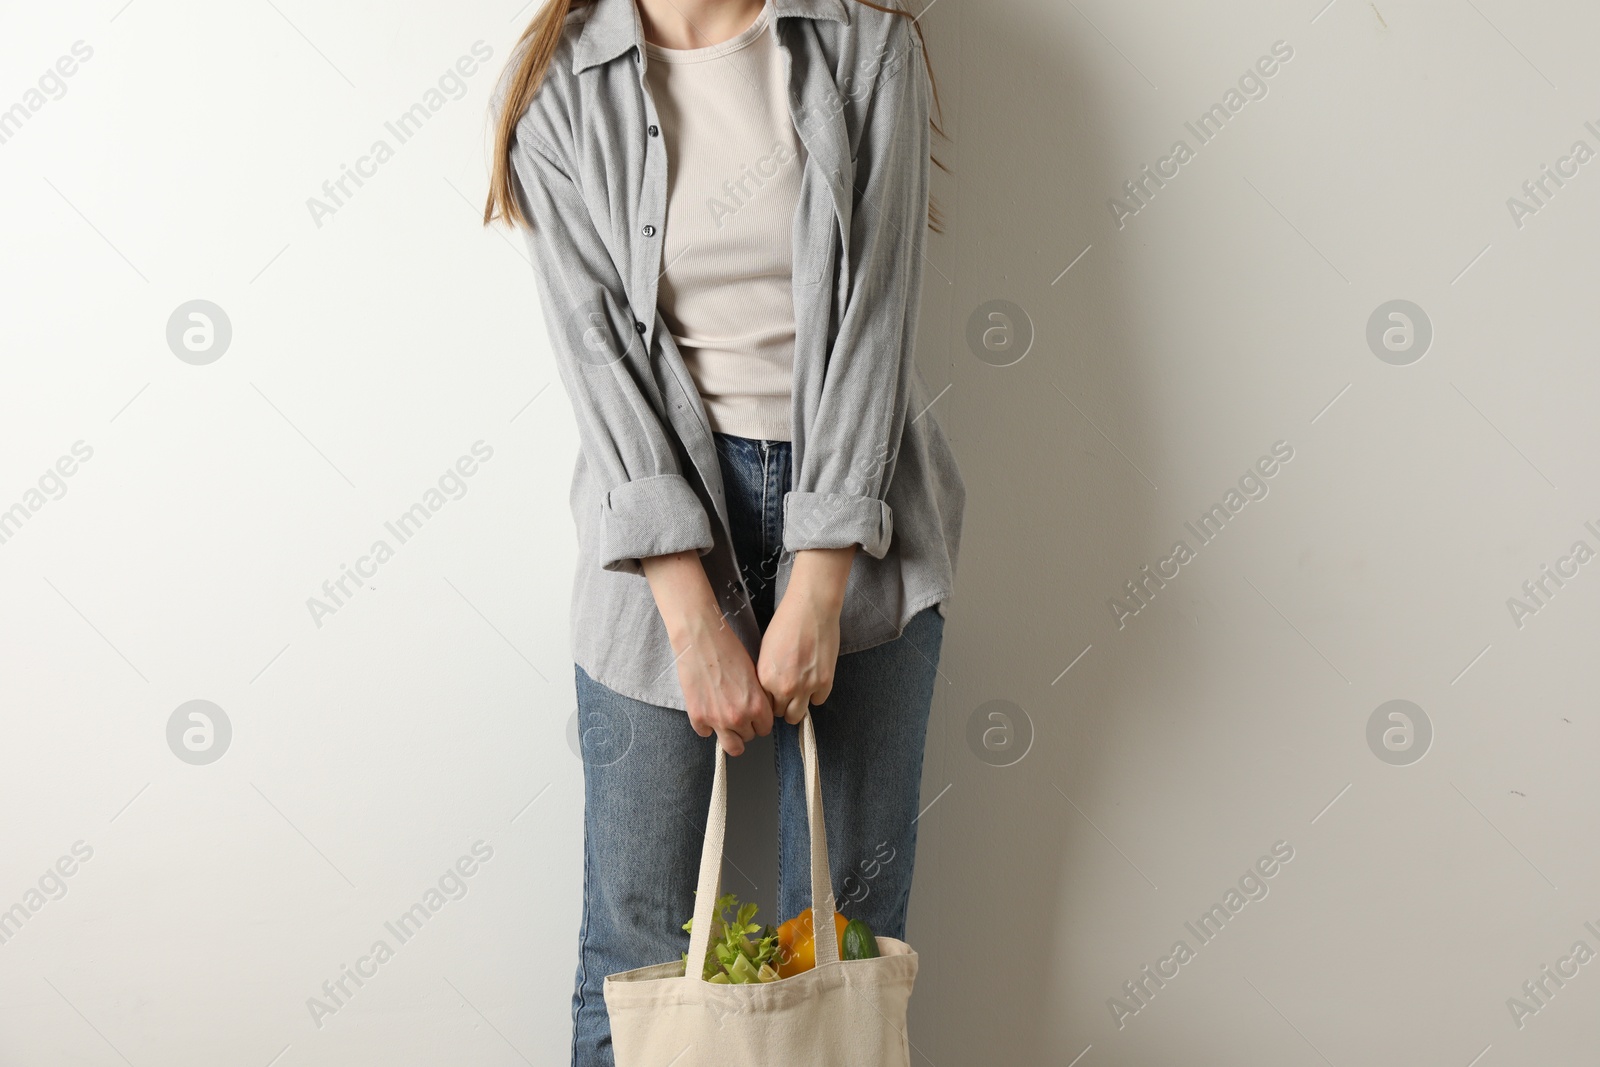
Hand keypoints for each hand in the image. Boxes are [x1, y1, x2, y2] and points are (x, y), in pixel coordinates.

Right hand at [643, 550, 772, 755]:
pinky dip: (706, 725)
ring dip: (729, 735)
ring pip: (731, 747)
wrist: (701, 639)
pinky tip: (707, 708)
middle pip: (748, 738)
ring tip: (725, 721)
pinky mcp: (697, 717)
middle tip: (738, 714)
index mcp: (757, 705)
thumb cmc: (728, 649)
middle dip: (744, 728)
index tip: (753, 716)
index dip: (759, 721)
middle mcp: (739, 717)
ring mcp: (717, 720)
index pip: (765, 729)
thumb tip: (756, 711)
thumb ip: (756, 698)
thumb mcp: (753, 674)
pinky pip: (705, 733)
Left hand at [757, 547, 855, 723]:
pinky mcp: (825, 682)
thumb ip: (767, 674)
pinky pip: (818, 701)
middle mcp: (785, 687)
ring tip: (799, 692)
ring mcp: (807, 687)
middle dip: (783, 707)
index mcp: (766, 679)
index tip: (773, 696)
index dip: (769, 701)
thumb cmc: (786, 623)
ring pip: (799, 715)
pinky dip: (816, 695)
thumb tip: (770, 689)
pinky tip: (813, 681)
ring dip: (798, 706)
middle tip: (787, 696)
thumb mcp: (765, 651)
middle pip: (782, 714)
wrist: (811, 609)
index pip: (765, 706)